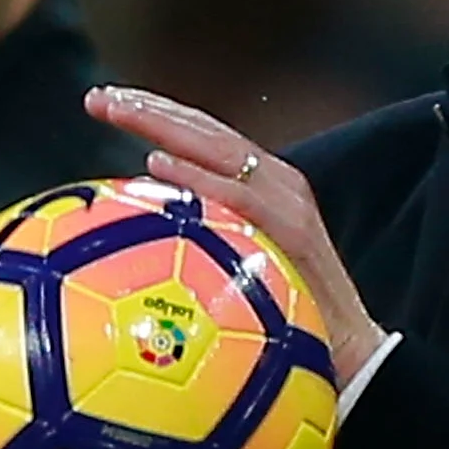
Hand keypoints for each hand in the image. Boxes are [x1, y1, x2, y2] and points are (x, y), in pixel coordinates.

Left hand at [85, 86, 387, 378]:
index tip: (106, 101)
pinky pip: (237, 197)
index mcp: (260, 185)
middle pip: (204, 130)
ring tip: (120, 109)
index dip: (156, 113)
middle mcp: (275, 181)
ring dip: (165, 125)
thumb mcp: (237, 266)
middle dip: (150, 107)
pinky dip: (197, 177)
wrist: (348, 351)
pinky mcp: (293, 230)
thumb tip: (137, 235)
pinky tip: (157, 163)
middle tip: (100, 97)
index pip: (202, 136)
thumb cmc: (288, 315)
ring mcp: (286, 201)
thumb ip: (201, 240)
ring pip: (218, 148)